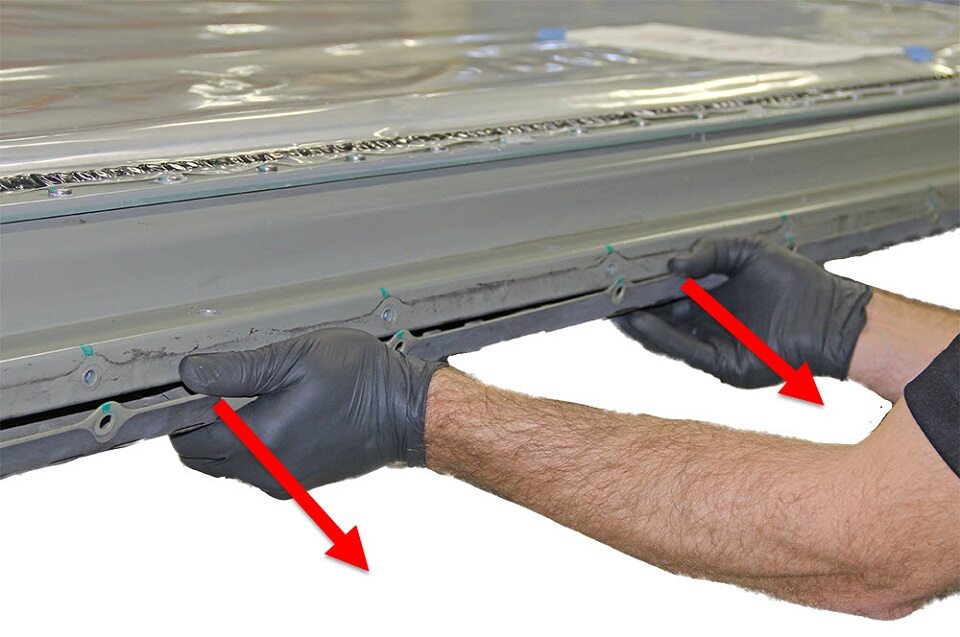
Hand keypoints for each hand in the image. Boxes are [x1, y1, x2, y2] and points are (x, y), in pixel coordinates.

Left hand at [170, 328, 444, 497]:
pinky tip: (274, 414)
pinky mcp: (297, 482)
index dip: (180, 410)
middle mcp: (266, 470)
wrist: (406, 412)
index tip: (190, 385)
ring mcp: (282, 480)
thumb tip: (189, 373)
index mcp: (259, 440)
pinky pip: (254, 469)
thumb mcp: (296, 357)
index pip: (188, 439)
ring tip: (249, 398)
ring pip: (227, 465)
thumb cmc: (360, 379)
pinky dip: (249, 447)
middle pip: (202, 458)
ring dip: (224, 438)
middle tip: (216, 388)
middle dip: (197, 427)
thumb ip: (237, 369)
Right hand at [614, 239, 871, 387]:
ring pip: (667, 338)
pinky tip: (642, 322)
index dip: (647, 290)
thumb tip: (673, 264)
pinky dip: (661, 338)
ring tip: (616, 311)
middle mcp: (711, 325)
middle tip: (608, 297)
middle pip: (662, 319)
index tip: (624, 279)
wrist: (833, 316)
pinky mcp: (723, 365)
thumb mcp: (748, 252)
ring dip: (640, 327)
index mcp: (715, 299)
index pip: (671, 296)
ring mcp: (715, 346)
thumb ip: (709, 253)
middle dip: (635, 309)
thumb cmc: (799, 282)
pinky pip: (685, 351)